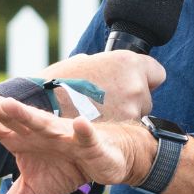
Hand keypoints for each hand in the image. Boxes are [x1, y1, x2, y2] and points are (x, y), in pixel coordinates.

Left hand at [0, 88, 146, 193]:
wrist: (103, 160)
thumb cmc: (63, 168)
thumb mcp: (31, 192)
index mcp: (19, 139)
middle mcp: (37, 131)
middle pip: (11, 118)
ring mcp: (63, 135)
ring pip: (43, 123)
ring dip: (27, 115)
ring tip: (9, 105)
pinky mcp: (89, 143)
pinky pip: (86, 137)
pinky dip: (83, 132)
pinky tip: (80, 125)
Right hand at [44, 50, 164, 122]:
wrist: (38, 106)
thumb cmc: (58, 81)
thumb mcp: (82, 62)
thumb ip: (101, 65)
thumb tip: (103, 65)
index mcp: (128, 63)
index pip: (156, 73)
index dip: (144, 78)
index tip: (133, 82)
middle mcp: (134, 86)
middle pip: (145, 96)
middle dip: (128, 98)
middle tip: (105, 100)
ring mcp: (129, 110)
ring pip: (135, 115)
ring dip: (120, 114)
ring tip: (96, 113)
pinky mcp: (119, 131)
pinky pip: (123, 130)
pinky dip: (113, 128)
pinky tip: (97, 125)